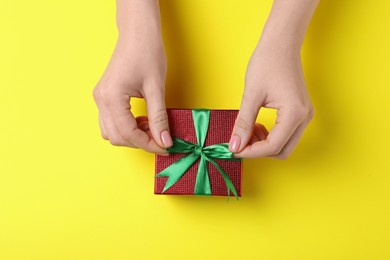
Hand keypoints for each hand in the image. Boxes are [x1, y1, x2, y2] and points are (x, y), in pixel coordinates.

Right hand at [93, 0, 171, 153]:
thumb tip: (165, 141)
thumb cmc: (147, 53)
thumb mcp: (156, 88)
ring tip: (151, 128)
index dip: (148, 144)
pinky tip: (142, 121)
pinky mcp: (105, 96)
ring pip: (112, 132)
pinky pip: (112, 122)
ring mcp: (100, 98)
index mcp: (111, 97)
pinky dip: (127, 127)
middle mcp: (101, 100)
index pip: (128, 133)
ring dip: (132, 136)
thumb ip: (158, 118)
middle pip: (117, 137)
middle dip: (140, 142)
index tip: (165, 147)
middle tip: (161, 139)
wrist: (138, 33)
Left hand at [229, 44, 313, 158]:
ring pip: (284, 145)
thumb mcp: (251, 95)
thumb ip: (243, 123)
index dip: (251, 152)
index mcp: (294, 114)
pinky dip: (270, 136)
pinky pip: (286, 134)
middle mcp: (304, 118)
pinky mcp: (301, 113)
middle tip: (240, 141)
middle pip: (281, 151)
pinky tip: (257, 125)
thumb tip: (235, 145)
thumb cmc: (267, 62)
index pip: (273, 146)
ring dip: (264, 144)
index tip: (234, 149)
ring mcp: (305, 116)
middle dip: (258, 150)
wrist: (281, 43)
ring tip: (247, 131)